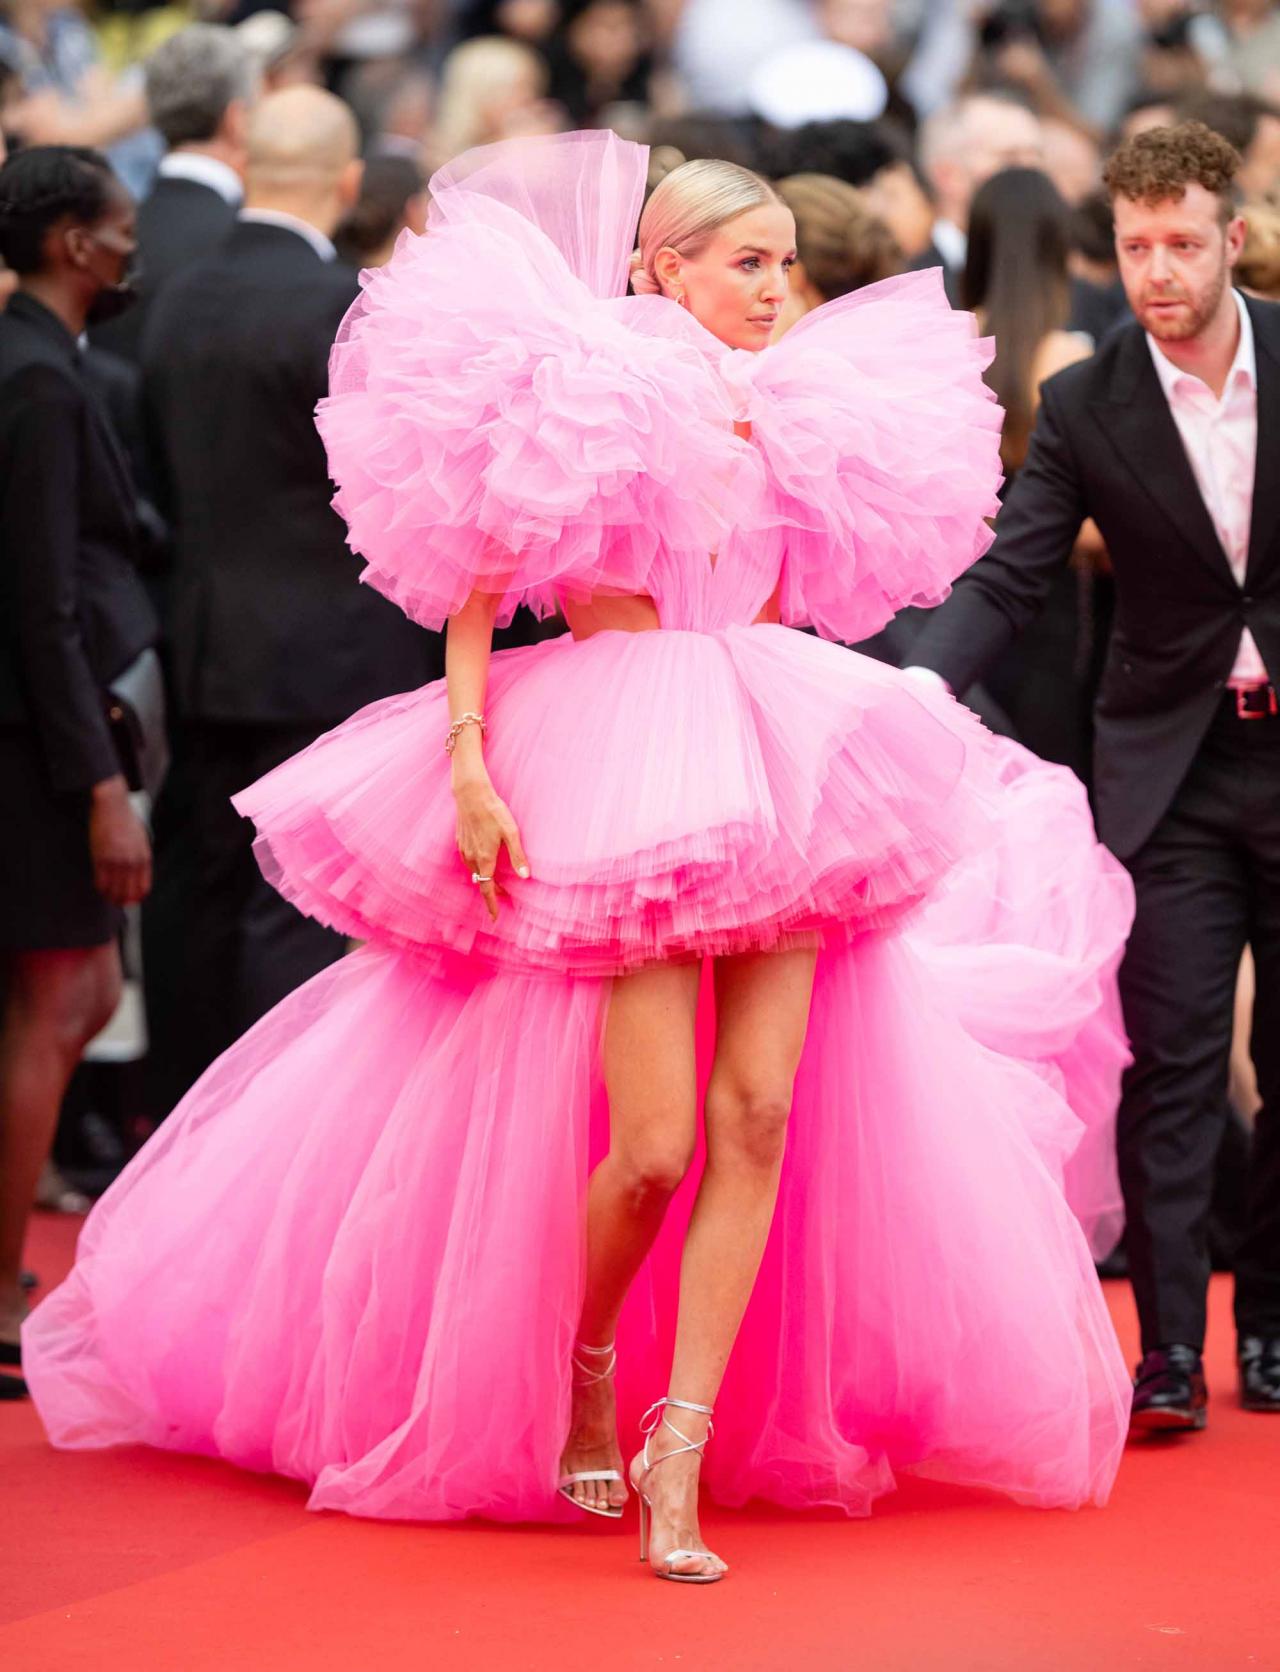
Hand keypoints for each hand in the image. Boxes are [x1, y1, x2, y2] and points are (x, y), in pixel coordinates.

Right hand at [89, 776, 151, 905]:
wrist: (113, 807)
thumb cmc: (125, 820)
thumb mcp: (140, 839)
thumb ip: (138, 856)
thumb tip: (135, 872)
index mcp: (144, 857)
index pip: (143, 885)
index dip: (137, 896)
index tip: (132, 900)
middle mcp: (132, 861)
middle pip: (128, 891)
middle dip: (123, 900)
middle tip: (118, 903)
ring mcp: (117, 861)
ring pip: (114, 888)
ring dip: (110, 896)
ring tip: (108, 898)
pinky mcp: (101, 858)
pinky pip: (101, 880)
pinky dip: (100, 887)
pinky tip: (99, 888)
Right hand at [452, 769, 530, 922]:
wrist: (471, 794)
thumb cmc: (493, 812)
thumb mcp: (511, 833)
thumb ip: (517, 856)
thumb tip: (525, 877)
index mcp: (485, 858)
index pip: (487, 888)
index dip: (491, 904)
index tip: (494, 917)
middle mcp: (472, 857)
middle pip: (481, 881)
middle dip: (491, 891)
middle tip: (504, 895)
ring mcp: (464, 849)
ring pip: (473, 871)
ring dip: (484, 878)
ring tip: (495, 879)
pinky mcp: (460, 841)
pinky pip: (468, 860)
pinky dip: (477, 867)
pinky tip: (483, 860)